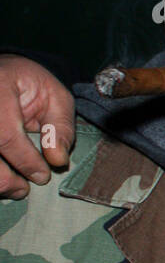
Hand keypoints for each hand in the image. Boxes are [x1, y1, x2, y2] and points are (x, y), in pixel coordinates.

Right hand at [0, 54, 75, 198]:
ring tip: (12, 188)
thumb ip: (60, 127)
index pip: (4, 135)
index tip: (42, 176)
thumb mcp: (55, 97)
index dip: (24, 161)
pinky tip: (1, 179)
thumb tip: (58, 160)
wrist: (1, 72)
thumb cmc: (30, 85)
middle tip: (23, 190)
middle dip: (3, 180)